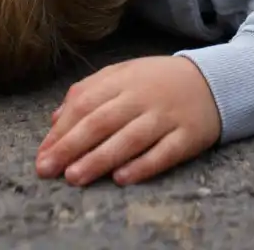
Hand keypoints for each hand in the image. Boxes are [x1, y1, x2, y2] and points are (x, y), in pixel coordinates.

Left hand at [35, 56, 220, 186]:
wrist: (211, 81)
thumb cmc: (155, 82)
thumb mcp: (120, 76)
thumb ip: (87, 93)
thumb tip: (55, 119)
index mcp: (120, 80)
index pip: (84, 103)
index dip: (62, 129)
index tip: (43, 152)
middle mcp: (140, 97)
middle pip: (101, 121)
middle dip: (71, 146)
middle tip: (47, 168)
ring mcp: (165, 116)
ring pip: (129, 139)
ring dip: (99, 159)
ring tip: (74, 176)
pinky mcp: (188, 136)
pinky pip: (164, 153)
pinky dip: (142, 166)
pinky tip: (121, 178)